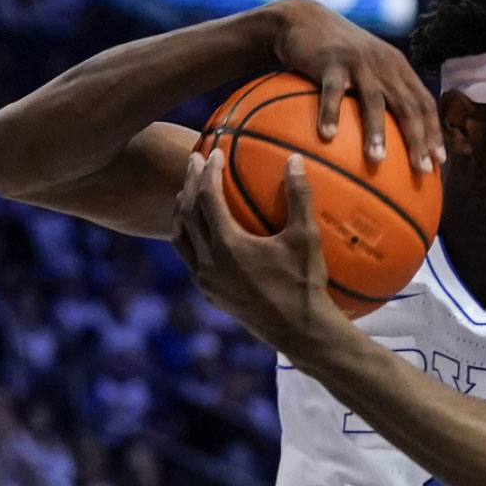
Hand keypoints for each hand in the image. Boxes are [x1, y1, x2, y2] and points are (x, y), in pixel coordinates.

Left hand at [170, 149, 341, 353]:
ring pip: (180, 238)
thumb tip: (294, 158)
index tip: (214, 153)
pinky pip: (189, 258)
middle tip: (194, 161)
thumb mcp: (305, 238)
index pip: (207, 199)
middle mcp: (208, 263)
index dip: (208, 172)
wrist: (299, 332)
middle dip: (189, 184)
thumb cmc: (306, 283)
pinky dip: (188, 236)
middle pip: (186, 214)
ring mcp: (206, 281)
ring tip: (188, 192)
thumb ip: (298, 196)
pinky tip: (200, 230)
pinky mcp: (210, 294)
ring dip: (182, 211)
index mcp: (228, 246)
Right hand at [268, 0, 443, 171]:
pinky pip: (331, 92)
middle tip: (421, 169)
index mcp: (397, 68)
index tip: (440, 162)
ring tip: (378, 160)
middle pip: (407, 105)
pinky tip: (327, 137)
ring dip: (377, 132)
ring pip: (373, 100)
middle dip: (418, 139)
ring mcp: (358, 62)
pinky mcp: (330, 61)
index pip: (424, 102)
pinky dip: (331, 114)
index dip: (434, 131)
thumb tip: (390, 142)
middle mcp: (384, 64)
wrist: (304, 19)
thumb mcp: (366, 68)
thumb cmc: (336, 54)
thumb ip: (381, 95)